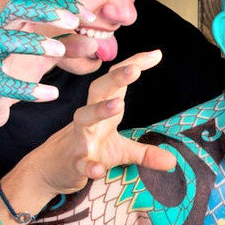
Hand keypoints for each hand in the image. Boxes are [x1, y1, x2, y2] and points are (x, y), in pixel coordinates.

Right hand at [0, 0, 95, 127]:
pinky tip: (52, 94)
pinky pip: (4, 84)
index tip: (90, 17)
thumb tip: (95, 42)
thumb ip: (70, 48)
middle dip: (44, 11)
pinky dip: (29, 89)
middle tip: (73, 22)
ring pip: (4, 40)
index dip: (63, 4)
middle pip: (15, 9)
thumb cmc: (16, 70)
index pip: (36, 1)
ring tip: (59, 50)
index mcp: (15, 25)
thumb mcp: (46, 57)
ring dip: (34, 42)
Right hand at [38, 50, 176, 194]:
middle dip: (116, 78)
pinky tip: (97, 170)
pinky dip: (88, 165)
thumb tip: (174, 161)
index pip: (118, 82)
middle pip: (99, 90)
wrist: (51, 170)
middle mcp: (90, 118)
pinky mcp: (73, 162)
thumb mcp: (122, 151)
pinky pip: (80, 162)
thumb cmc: (90, 150)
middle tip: (135, 69)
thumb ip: (146, 152)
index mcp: (103, 108)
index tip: (156, 54)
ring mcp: (79, 138)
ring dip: (100, 110)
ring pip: (84, 117)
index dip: (134, 65)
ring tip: (119, 104)